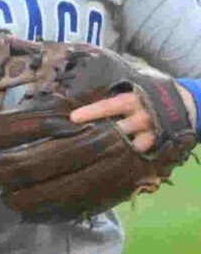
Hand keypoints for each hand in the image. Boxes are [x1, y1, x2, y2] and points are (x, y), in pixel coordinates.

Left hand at [69, 85, 197, 152]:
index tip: (73, 118)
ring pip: (130, 145)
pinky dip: (127, 158)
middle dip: (101, 136)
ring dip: (114, 150)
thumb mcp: (132, 91)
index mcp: (131, 100)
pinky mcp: (157, 144)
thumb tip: (83, 105)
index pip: (109, 105)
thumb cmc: (145, 97)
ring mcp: (150, 132)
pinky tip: (112, 162)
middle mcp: (141, 117)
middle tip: (80, 142)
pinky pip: (141, 154)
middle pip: (118, 129)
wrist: (181, 104)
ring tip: (95, 156)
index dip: (91, 112)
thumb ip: (113, 99)